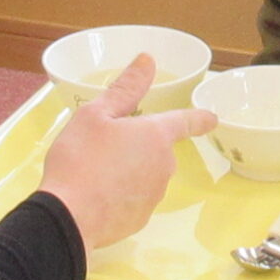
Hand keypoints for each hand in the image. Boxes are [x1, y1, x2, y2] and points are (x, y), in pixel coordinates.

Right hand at [39, 55, 215, 251]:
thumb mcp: (95, 115)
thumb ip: (125, 88)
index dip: (199, 118)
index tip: (212, 118)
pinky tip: (97, 196)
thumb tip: (148, 60)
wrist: (68, 218)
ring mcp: (154, 195)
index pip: (185, 121)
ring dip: (129, 170)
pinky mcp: (141, 219)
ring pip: (146, 174)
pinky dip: (121, 195)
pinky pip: (135, 199)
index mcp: (156, 135)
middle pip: (158, 149)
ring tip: (95, 173)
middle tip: (103, 147)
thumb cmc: (80, 159)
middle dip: (139, 146)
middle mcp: (164, 165)